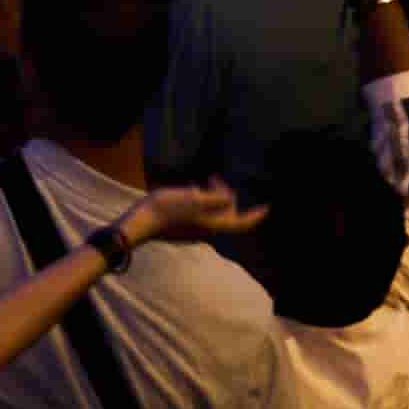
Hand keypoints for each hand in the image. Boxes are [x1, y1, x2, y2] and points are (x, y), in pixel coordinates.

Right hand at [114, 179, 264, 251]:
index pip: (240, 222)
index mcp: (212, 224)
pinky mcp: (184, 228)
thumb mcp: (193, 199)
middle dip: (227, 197)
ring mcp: (195, 230)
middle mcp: (207, 230)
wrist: (142, 224)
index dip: (255, 215)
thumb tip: (231, 198)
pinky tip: (191, 191)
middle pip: (226, 215)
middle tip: (214, 178)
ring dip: (213, 197)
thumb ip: (215, 198)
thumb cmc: (167, 209)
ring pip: (213, 213)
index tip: (266, 208)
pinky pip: (201, 214)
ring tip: (203, 182)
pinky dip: (202, 202)